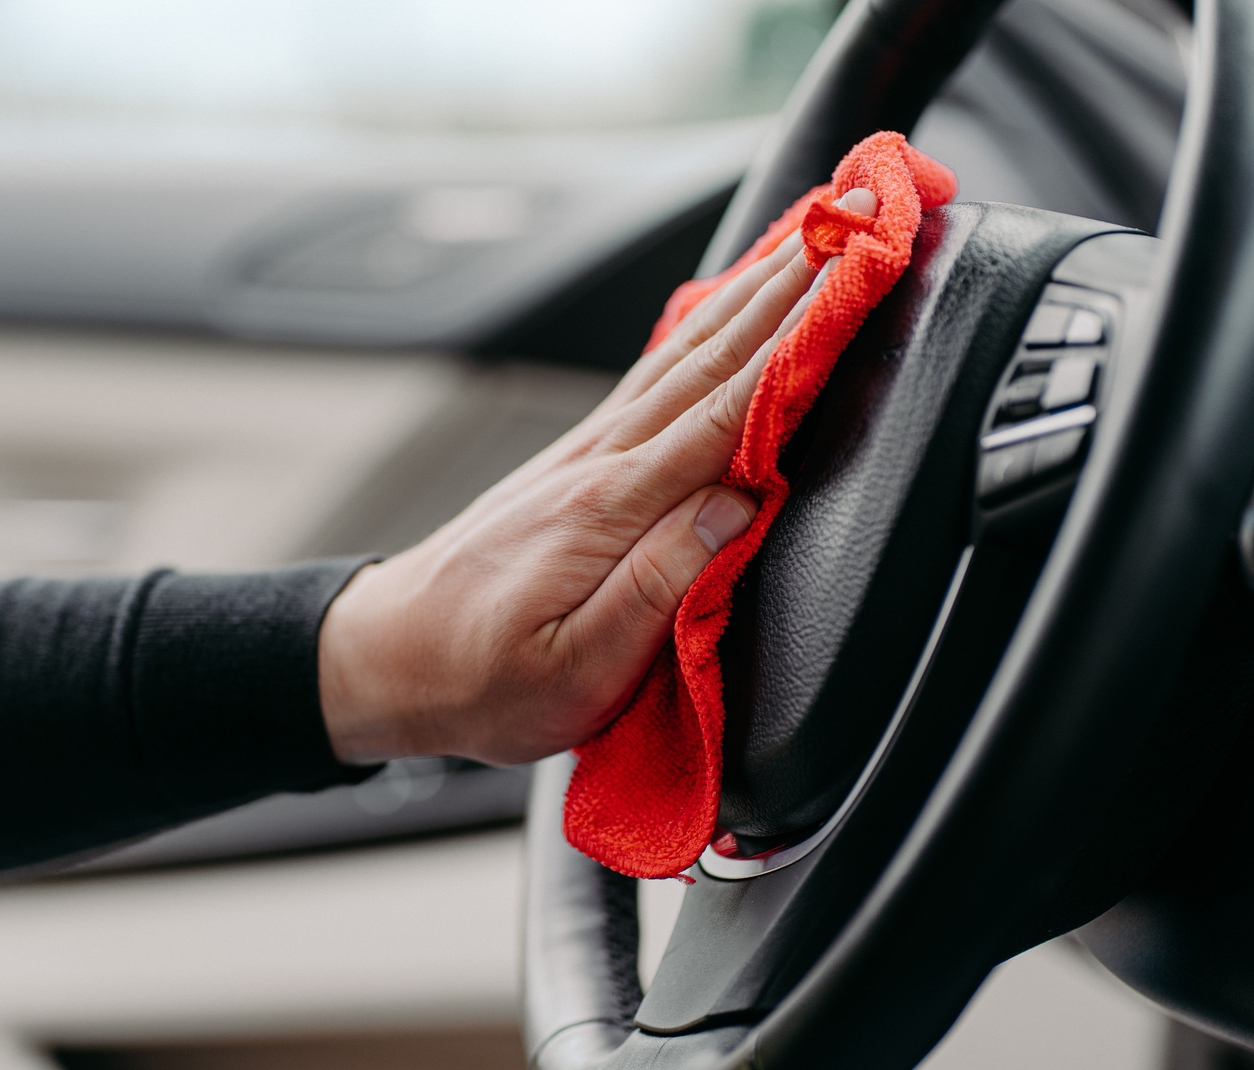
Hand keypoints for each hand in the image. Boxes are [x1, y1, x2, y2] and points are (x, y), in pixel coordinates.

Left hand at [318, 195, 869, 765]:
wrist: (390, 656)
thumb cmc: (481, 677)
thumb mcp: (575, 670)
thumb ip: (659, 587)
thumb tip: (740, 505)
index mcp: (612, 508)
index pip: (730, 406)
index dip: (804, 337)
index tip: (860, 273)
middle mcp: (603, 459)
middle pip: (717, 353)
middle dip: (798, 280)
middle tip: (864, 207)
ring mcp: (590, 450)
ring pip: (689, 349)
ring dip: (758, 287)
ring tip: (816, 233)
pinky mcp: (582, 459)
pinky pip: (659, 371)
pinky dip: (708, 324)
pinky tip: (731, 302)